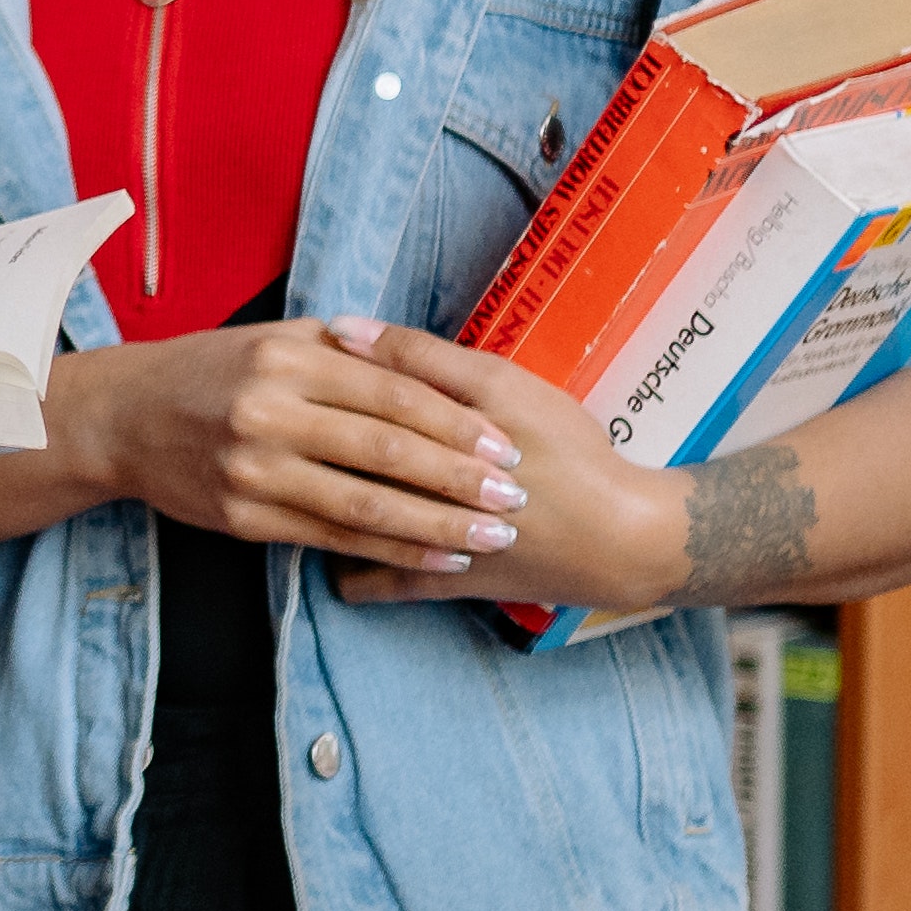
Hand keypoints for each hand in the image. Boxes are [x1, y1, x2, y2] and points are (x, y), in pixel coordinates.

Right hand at [53, 318, 527, 573]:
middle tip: (517, 497)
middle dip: (459, 478)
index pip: (391, 393)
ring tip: (491, 536)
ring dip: (436, 524)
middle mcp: (268, 412)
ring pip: (362, 503)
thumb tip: (430, 362)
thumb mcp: (273, 338)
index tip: (506, 445)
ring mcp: (253, 469)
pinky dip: (390, 551)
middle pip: (385, 450)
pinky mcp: (242, 517)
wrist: (123, 418)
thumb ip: (347, 350)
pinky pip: (331, 538)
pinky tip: (435, 557)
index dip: (455, 423)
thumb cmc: (211, 372)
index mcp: (287, 359)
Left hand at [317, 321, 687, 611]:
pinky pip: (373, 581)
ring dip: (316, 497)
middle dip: (307, 440)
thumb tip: (339, 328)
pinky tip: (333, 540)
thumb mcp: (502, 385)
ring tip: (304, 475)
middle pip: (343, 456)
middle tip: (288, 424)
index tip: (295, 371)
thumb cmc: (566, 449)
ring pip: (345, 519)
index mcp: (439, 424)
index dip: (316, 379)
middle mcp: (425, 484)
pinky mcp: (441, 582)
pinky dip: (349, 566)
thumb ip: (419, 357)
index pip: (353, 396)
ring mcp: (430, 538)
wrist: (621, 536)